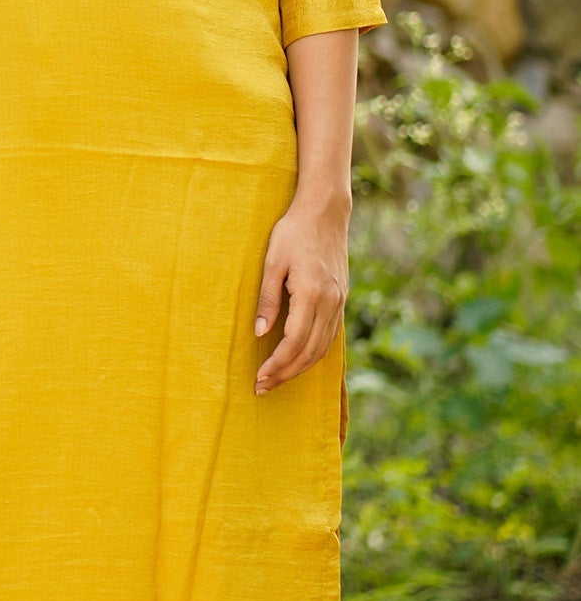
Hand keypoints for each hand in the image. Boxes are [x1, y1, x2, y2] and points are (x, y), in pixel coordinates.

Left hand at [253, 192, 348, 394]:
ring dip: (300, 368)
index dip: (277, 364)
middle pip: (309, 351)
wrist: (325, 213)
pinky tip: (299, 360)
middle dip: (286, 374)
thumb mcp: (272, 262)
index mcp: (310, 293)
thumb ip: (267, 299)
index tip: (259, 378)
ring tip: (278, 379)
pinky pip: (330, 336)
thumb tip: (260, 334)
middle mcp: (330, 301)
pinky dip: (314, 354)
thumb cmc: (293, 233)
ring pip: (322, 348)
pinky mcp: (341, 299)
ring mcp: (339, 301)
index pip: (294, 342)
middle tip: (263, 387)